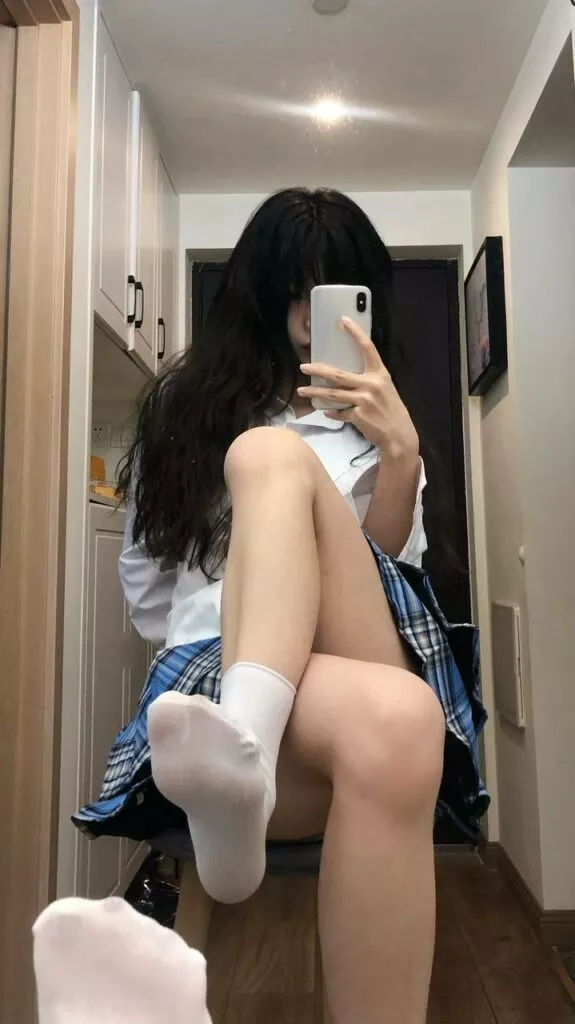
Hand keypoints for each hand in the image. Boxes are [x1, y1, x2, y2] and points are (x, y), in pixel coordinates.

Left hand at [298, 317, 418, 457]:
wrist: (399, 435)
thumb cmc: (391, 410)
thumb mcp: (384, 389)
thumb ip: (368, 381)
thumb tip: (345, 378)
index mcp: (380, 374)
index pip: (367, 348)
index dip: (356, 333)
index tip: (343, 320)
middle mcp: (372, 384)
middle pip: (338, 374)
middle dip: (318, 370)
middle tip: (303, 367)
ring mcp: (364, 400)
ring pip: (333, 394)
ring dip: (315, 393)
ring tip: (302, 391)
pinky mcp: (358, 415)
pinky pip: (339, 412)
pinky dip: (332, 412)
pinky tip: (326, 412)